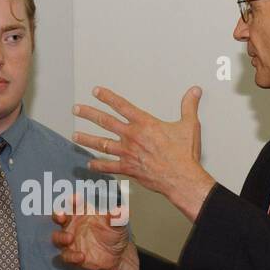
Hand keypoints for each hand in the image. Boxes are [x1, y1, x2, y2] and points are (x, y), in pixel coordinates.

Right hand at [51, 205, 139, 269]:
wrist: (117, 256)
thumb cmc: (114, 234)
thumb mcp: (118, 225)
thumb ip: (117, 217)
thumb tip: (118, 210)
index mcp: (83, 213)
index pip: (75, 204)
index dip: (73, 200)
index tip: (76, 198)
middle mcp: (73, 225)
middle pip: (59, 217)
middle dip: (58, 215)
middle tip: (61, 215)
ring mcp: (70, 241)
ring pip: (57, 237)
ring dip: (61, 237)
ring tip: (70, 238)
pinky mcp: (72, 255)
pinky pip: (65, 256)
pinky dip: (71, 256)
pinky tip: (81, 256)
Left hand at [72, 86, 215, 221]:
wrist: (181, 178)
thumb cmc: (184, 154)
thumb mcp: (189, 125)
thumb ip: (189, 106)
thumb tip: (194, 91)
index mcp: (144, 123)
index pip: (122, 105)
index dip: (107, 97)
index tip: (96, 91)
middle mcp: (132, 136)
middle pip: (105, 122)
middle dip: (88, 114)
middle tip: (76, 109)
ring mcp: (128, 153)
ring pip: (101, 144)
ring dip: (86, 139)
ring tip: (75, 135)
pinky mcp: (128, 168)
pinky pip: (109, 167)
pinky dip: (98, 165)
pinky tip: (90, 164)